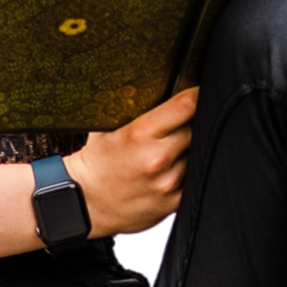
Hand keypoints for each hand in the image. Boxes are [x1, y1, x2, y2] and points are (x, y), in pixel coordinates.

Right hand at [66, 87, 198, 235]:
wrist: (87, 202)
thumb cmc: (97, 160)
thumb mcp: (104, 126)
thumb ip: (129, 107)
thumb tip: (156, 84)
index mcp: (139, 135)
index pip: (185, 106)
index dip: (197, 93)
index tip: (200, 90)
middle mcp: (157, 158)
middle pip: (196, 127)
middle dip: (192, 120)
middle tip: (182, 120)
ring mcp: (168, 182)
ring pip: (197, 152)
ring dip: (192, 145)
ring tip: (174, 145)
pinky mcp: (174, 201)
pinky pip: (193, 177)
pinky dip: (188, 168)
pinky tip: (172, 166)